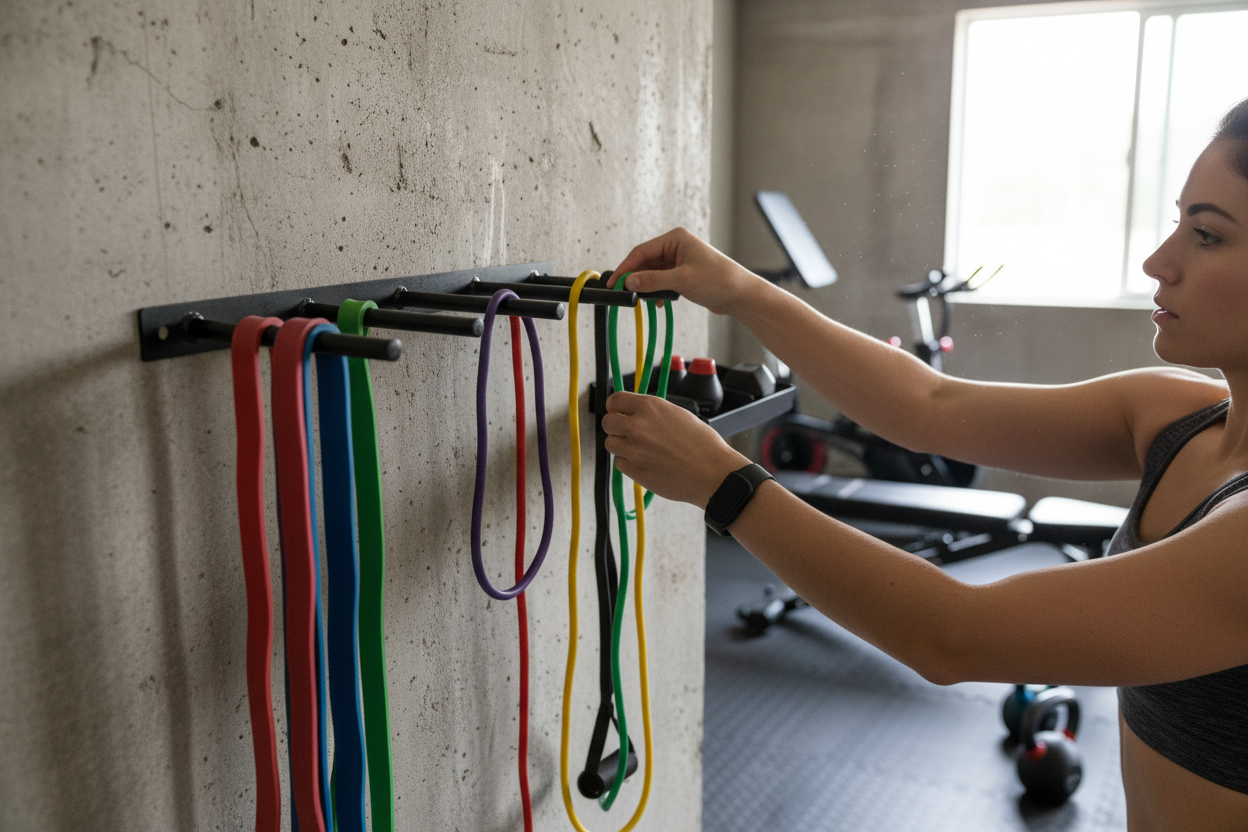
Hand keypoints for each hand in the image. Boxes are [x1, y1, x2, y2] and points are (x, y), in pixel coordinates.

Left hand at [601, 391, 748, 508]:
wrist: (712, 472)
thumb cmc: (703, 444)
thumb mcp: (679, 414)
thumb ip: (654, 413)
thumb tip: (636, 413)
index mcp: (651, 407)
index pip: (615, 400)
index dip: (614, 407)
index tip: (617, 411)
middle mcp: (639, 426)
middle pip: (607, 423)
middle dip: (615, 427)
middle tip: (626, 433)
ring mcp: (635, 449)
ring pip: (611, 444)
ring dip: (621, 446)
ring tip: (639, 449)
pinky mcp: (635, 470)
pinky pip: (620, 463)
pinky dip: (629, 463)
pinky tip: (645, 463)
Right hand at [608, 227, 762, 315]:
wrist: (740, 294)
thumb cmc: (719, 280)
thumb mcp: (682, 280)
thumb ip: (654, 280)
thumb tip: (630, 281)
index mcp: (675, 239)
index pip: (642, 251)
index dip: (626, 268)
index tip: (614, 282)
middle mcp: (675, 247)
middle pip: (645, 262)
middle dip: (636, 278)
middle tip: (625, 294)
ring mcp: (678, 261)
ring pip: (652, 273)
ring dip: (647, 287)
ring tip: (644, 300)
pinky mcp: (682, 275)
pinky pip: (661, 282)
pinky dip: (657, 292)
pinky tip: (658, 302)